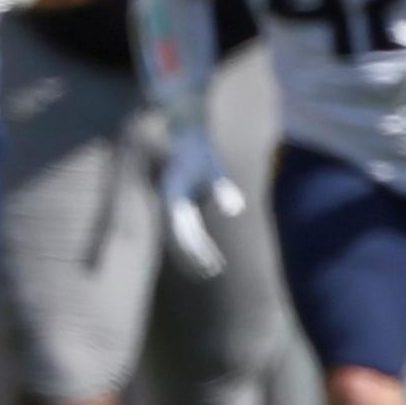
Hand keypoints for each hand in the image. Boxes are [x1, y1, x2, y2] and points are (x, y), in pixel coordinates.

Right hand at [156, 125, 243, 281]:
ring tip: (210, 268)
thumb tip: (236, 211)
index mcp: (173, 196)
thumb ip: (222, 188)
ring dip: (193, 253)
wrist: (183, 133)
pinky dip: (193, 242)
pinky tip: (204, 252)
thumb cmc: (199, 149)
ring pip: (179, 235)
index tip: (211, 263)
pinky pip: (183, 229)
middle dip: (195, 256)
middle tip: (213, 271)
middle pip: (180, 237)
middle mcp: (169, 203)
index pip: (184, 230)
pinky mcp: (177, 204)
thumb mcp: (213, 166)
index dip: (197, 249)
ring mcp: (171, 205)